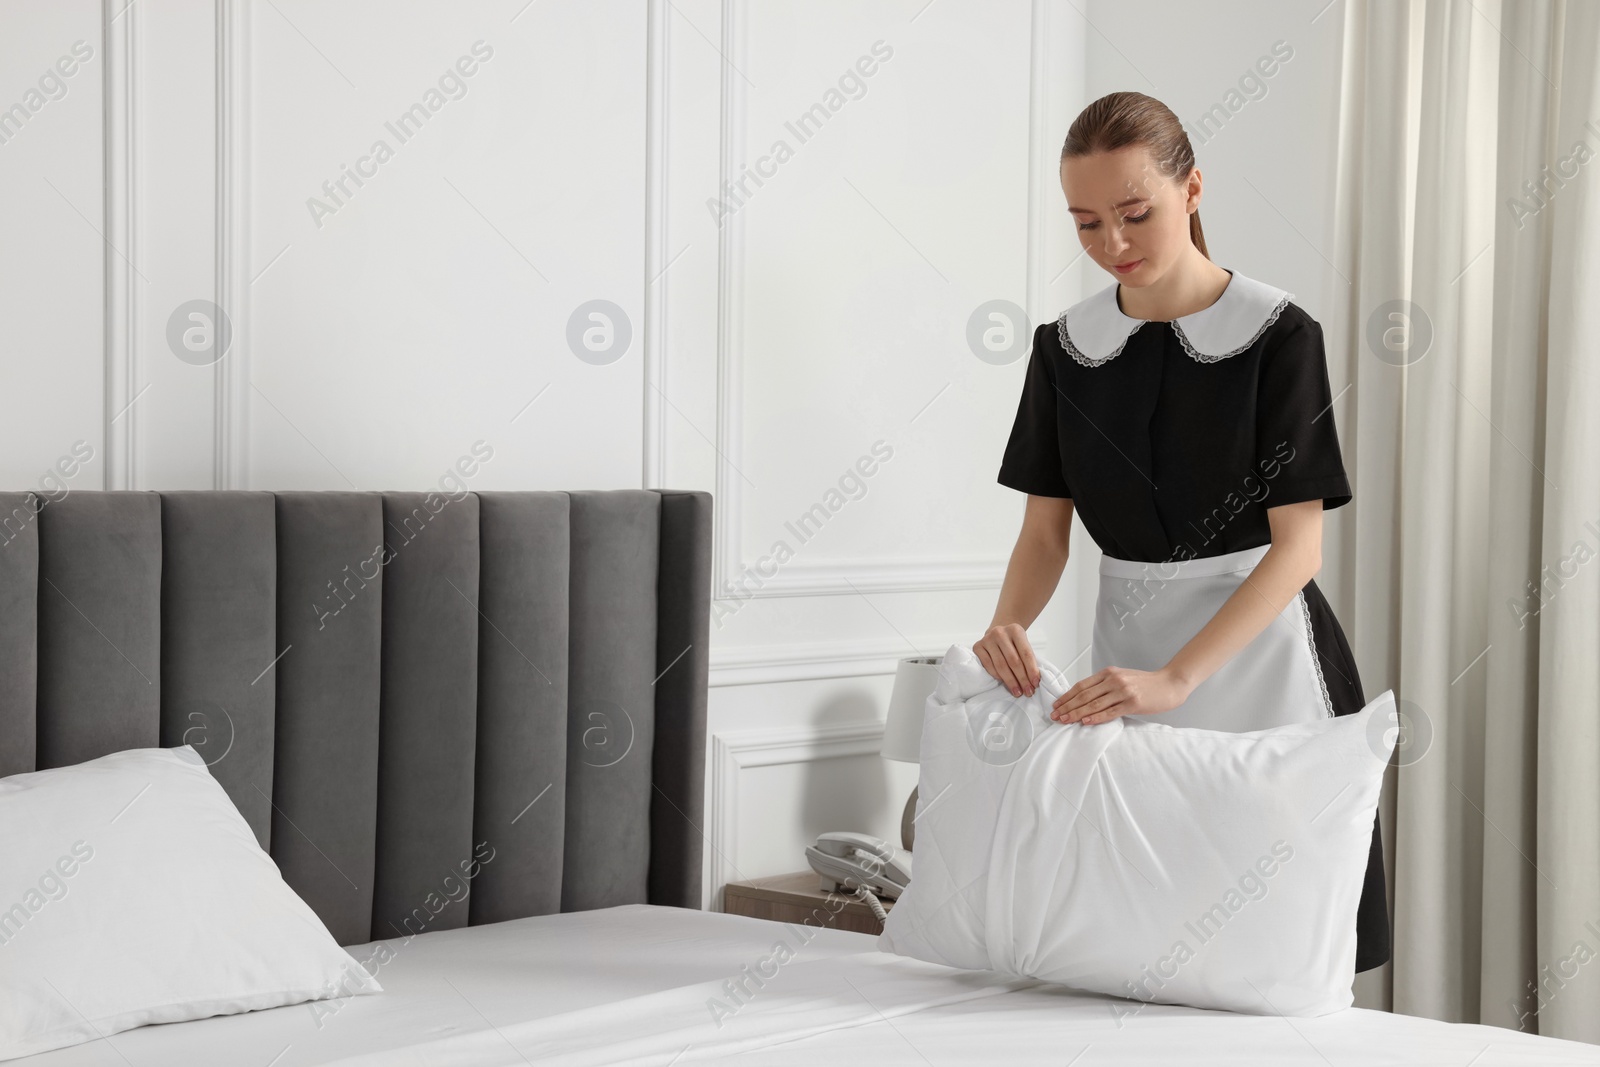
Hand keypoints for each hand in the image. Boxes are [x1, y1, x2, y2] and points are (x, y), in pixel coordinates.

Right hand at [974, 623, 1039, 697]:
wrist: (997, 633)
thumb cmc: (1013, 643)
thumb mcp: (1023, 645)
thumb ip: (1028, 659)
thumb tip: (1033, 681)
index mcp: (1015, 630)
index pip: (1026, 653)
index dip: (1031, 670)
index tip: (1035, 683)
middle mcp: (1000, 632)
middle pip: (1013, 661)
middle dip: (1022, 679)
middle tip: (1027, 691)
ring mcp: (987, 639)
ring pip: (1001, 665)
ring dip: (1010, 681)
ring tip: (1017, 691)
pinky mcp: (977, 646)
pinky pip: (988, 666)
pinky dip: (997, 676)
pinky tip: (1003, 682)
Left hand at [1051, 666, 1191, 724]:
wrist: (1169, 683)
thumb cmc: (1145, 683)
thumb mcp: (1122, 678)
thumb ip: (1105, 685)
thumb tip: (1084, 698)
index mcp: (1108, 673)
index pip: (1082, 685)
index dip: (1067, 696)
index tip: (1056, 705)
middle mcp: (1114, 680)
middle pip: (1084, 695)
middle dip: (1067, 706)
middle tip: (1055, 715)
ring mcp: (1123, 691)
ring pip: (1094, 704)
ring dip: (1077, 713)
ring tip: (1065, 720)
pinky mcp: (1133, 703)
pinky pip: (1110, 712)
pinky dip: (1096, 717)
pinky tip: (1085, 722)